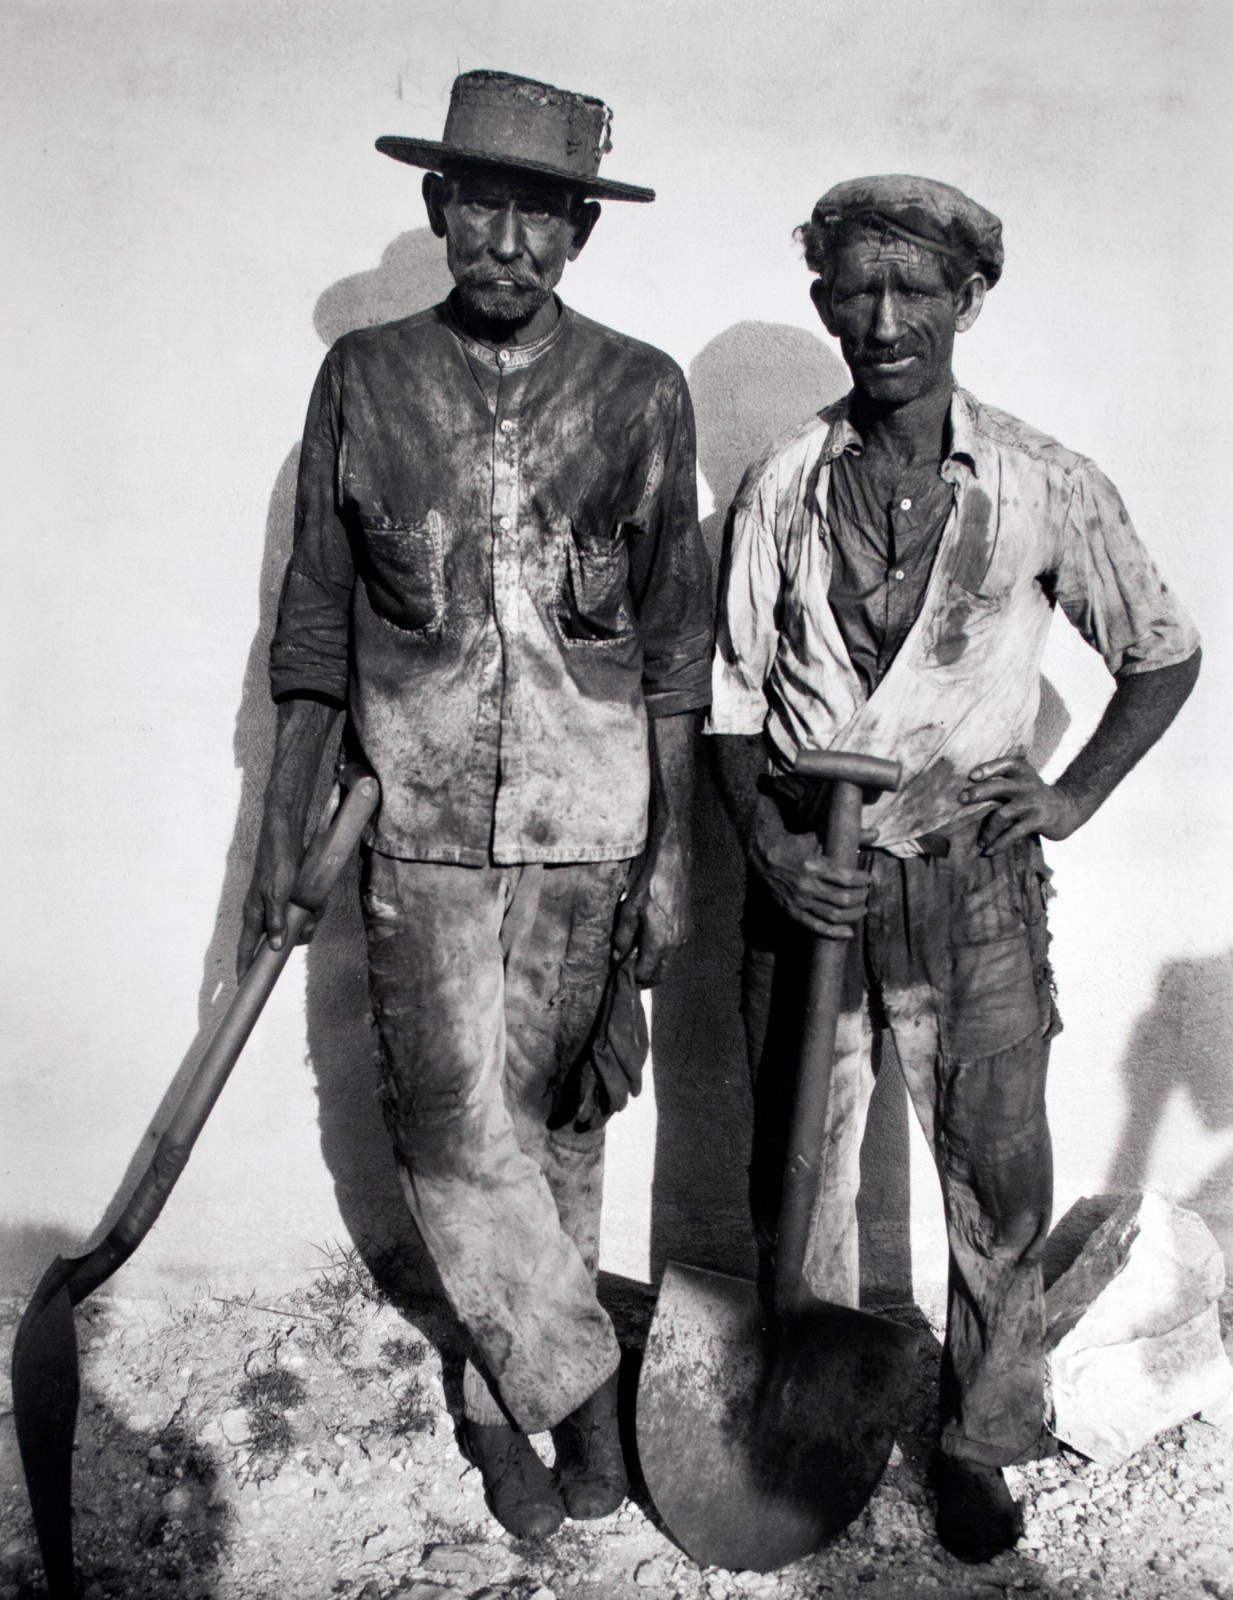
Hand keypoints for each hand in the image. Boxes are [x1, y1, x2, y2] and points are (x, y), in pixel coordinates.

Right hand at [236, 818, 318, 977]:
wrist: (285, 837)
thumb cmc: (277, 863)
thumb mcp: (277, 894)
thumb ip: (276, 922)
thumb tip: (274, 947)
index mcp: (255, 914)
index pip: (246, 948)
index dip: (245, 967)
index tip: (242, 985)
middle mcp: (265, 913)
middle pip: (282, 940)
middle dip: (300, 934)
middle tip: (308, 923)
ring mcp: (278, 906)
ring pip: (298, 926)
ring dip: (311, 918)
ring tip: (314, 904)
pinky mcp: (290, 897)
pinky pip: (305, 911)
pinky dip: (314, 907)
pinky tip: (318, 898)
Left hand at [611, 840, 687, 986]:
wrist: (672, 865)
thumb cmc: (649, 885)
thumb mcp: (628, 910)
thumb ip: (622, 937)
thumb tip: (618, 955)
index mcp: (659, 942)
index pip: (645, 973)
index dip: (632, 976)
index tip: (621, 972)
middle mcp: (675, 944)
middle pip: (660, 975)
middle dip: (645, 977)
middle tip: (630, 972)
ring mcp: (684, 937)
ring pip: (668, 962)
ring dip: (654, 964)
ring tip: (637, 953)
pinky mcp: (687, 928)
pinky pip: (674, 949)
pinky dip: (662, 952)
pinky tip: (650, 939)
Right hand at [750, 799, 869, 938]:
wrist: (763, 856)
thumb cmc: (793, 844)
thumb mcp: (817, 837)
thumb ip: (849, 836)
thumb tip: (877, 833)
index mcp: (813, 865)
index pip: (846, 879)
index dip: (862, 881)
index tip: (867, 879)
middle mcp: (806, 885)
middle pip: (843, 899)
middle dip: (860, 898)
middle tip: (865, 894)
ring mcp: (799, 901)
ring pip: (834, 915)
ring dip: (853, 915)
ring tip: (861, 909)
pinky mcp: (792, 912)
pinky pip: (817, 928)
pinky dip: (835, 933)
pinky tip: (848, 932)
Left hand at [960, 756, 1083, 853]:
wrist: (1067, 808)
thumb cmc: (1033, 794)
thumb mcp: (1021, 780)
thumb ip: (1000, 781)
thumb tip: (964, 792)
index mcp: (1021, 772)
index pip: (1005, 764)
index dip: (989, 768)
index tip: (972, 776)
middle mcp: (1026, 785)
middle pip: (999, 787)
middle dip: (978, 793)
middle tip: (961, 799)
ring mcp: (1032, 803)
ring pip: (1003, 814)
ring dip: (987, 829)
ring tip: (979, 842)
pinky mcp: (1038, 820)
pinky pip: (1014, 833)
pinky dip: (1000, 843)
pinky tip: (989, 851)